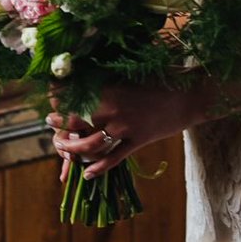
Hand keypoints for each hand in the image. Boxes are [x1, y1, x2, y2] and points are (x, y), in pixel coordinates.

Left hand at [45, 78, 196, 180]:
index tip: (51, 94)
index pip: (75, 94)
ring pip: (90, 144)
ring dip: (73, 150)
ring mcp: (125, 128)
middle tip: (50, 121)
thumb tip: (89, 66)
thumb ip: (111, 72)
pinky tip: (88, 174)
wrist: (190, 95)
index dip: (59, 96)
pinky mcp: (138, 141)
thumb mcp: (135, 70)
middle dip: (58, 124)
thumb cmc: (164, 77)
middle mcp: (114, 109)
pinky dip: (98, 168)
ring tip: (64, 149)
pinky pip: (113, 159)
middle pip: (75, 121)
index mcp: (111, 88)